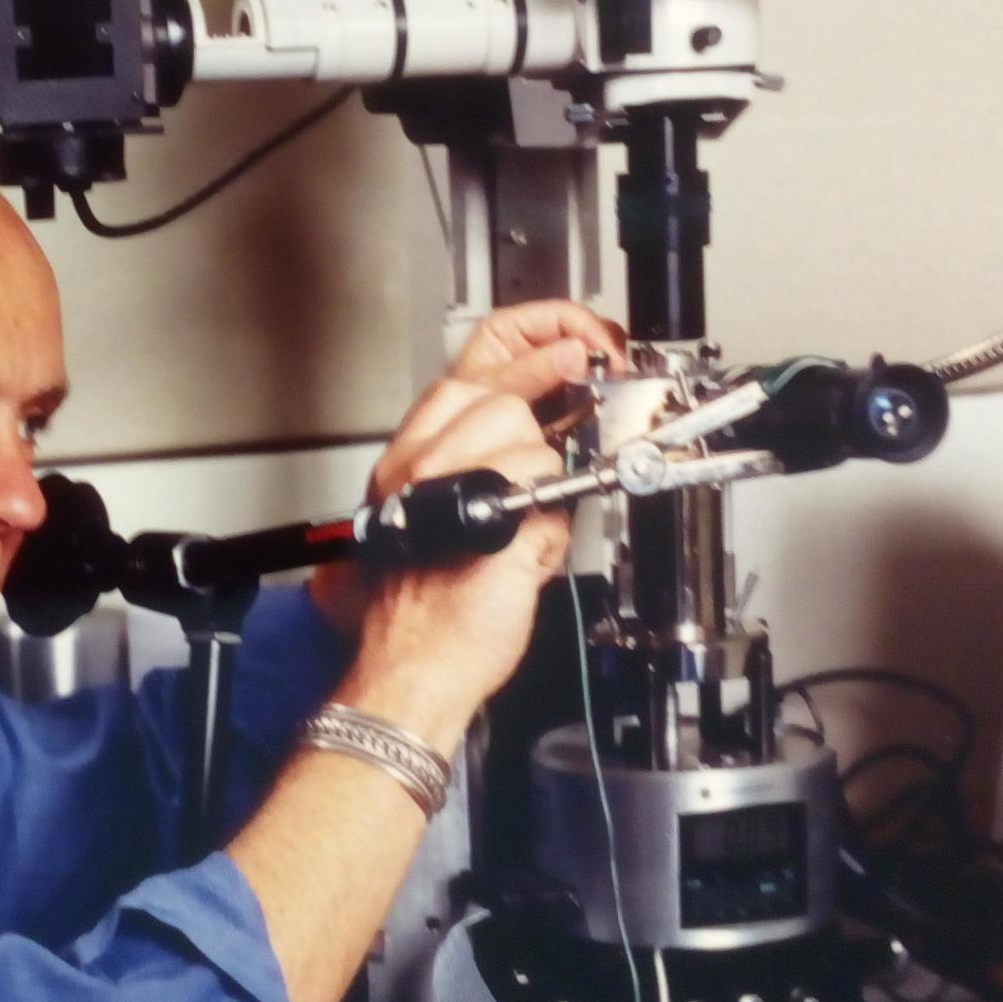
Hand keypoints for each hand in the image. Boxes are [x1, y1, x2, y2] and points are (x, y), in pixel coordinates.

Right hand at [311, 301, 624, 731]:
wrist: (412, 667)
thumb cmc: (424, 608)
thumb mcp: (452, 518)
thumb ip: (495, 472)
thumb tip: (550, 448)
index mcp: (412, 451)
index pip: (478, 357)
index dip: (536, 334)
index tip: (574, 338)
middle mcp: (420, 458)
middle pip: (498, 386)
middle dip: (552, 384)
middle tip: (590, 371)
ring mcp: (447, 484)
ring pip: (526, 434)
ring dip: (547, 472)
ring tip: (531, 519)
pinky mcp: (488, 516)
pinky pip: (544, 488)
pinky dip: (551, 517)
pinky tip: (532, 544)